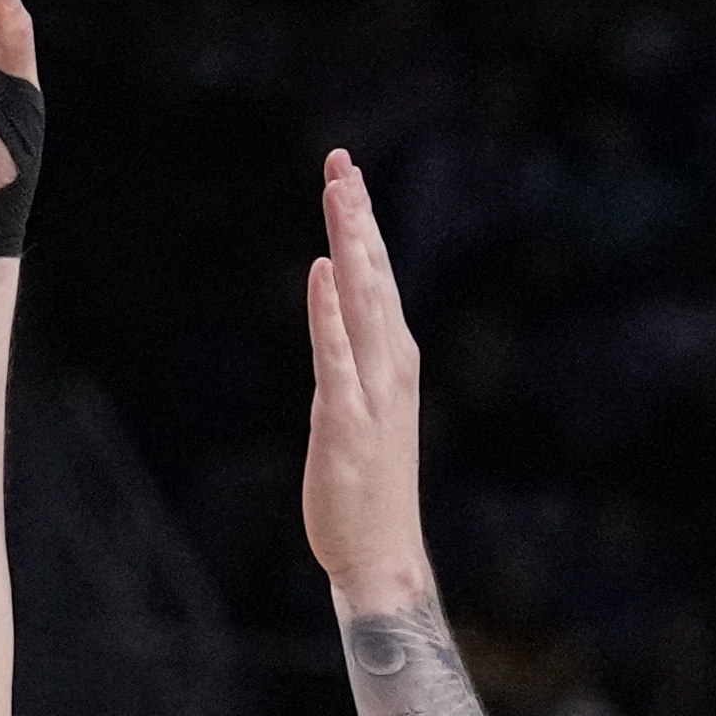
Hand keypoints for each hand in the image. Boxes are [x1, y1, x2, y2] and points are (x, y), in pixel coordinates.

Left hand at [300, 149, 428, 600]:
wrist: (380, 553)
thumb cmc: (366, 485)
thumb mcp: (357, 406)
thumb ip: (348, 357)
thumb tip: (333, 309)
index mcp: (392, 358)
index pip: (377, 276)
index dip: (361, 223)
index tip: (345, 174)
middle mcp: (390, 364)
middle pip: (374, 274)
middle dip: (356, 215)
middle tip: (340, 162)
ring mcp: (372, 390)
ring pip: (362, 301)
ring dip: (351, 244)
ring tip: (338, 194)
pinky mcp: (345, 420)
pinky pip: (336, 357)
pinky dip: (330, 314)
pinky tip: (323, 275)